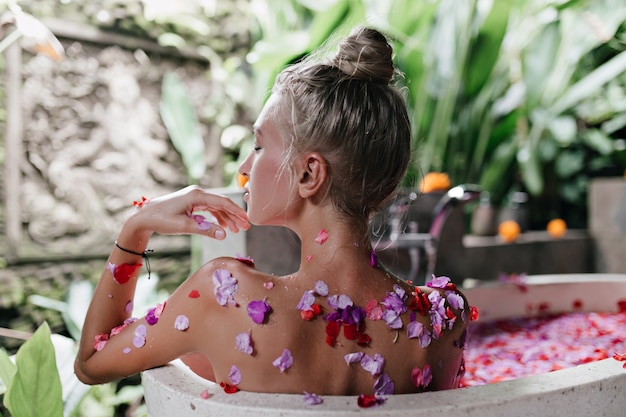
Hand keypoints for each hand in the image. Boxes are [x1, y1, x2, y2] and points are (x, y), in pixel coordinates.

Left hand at [125, 186, 249, 239]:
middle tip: (246, 228)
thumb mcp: (184, 226)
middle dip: (234, 216)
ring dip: (227, 218)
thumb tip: (224, 235)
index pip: (222, 202)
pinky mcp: (191, 202)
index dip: (236, 212)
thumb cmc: (161, 220)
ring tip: (236, 230)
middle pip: (222, 204)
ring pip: (216, 207)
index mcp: (196, 195)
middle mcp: (197, 193)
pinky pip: (209, 209)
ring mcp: (194, 197)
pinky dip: (217, 217)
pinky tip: (223, 226)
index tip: (247, 221)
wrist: (143, 217)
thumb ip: (205, 230)